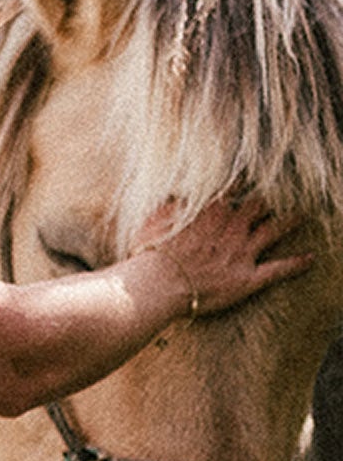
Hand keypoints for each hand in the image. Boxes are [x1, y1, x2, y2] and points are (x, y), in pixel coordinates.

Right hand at [138, 196, 312, 317]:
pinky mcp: (249, 277)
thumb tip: (179, 189)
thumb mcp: (155, 216)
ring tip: (303, 216)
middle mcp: (233, 225)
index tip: (252, 176)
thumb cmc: (150, 251)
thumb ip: (173, 200)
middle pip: (262, 203)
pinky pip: (280, 269)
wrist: (156, 284)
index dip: (246, 180)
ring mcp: (244, 250)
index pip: (237, 185)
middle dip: (272, 198)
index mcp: (212, 208)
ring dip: (292, 221)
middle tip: (283, 192)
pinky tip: (310, 258)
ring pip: (277, 229)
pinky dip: (297, 263)